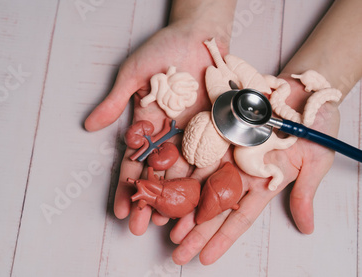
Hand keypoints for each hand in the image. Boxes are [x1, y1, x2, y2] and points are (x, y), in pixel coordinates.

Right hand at [85, 16, 231, 234]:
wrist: (200, 34)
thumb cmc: (163, 50)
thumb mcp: (133, 75)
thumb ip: (115, 102)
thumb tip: (89, 125)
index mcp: (148, 126)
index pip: (135, 163)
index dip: (128, 188)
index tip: (121, 211)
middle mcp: (170, 136)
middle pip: (159, 176)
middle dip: (149, 203)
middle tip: (141, 228)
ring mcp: (196, 135)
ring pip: (186, 175)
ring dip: (178, 201)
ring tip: (170, 225)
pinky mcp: (220, 130)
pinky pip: (216, 159)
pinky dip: (210, 182)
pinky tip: (203, 204)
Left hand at [170, 77, 339, 264]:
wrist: (304, 89)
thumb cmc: (314, 125)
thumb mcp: (315, 161)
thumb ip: (304, 193)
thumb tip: (307, 228)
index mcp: (261, 183)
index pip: (238, 218)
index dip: (221, 239)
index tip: (204, 259)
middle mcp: (239, 171)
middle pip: (213, 206)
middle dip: (194, 230)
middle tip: (176, 251)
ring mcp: (226, 151)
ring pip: (199, 182)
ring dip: (181, 203)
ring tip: (163, 224)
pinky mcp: (216, 130)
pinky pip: (194, 149)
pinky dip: (179, 167)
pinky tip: (163, 184)